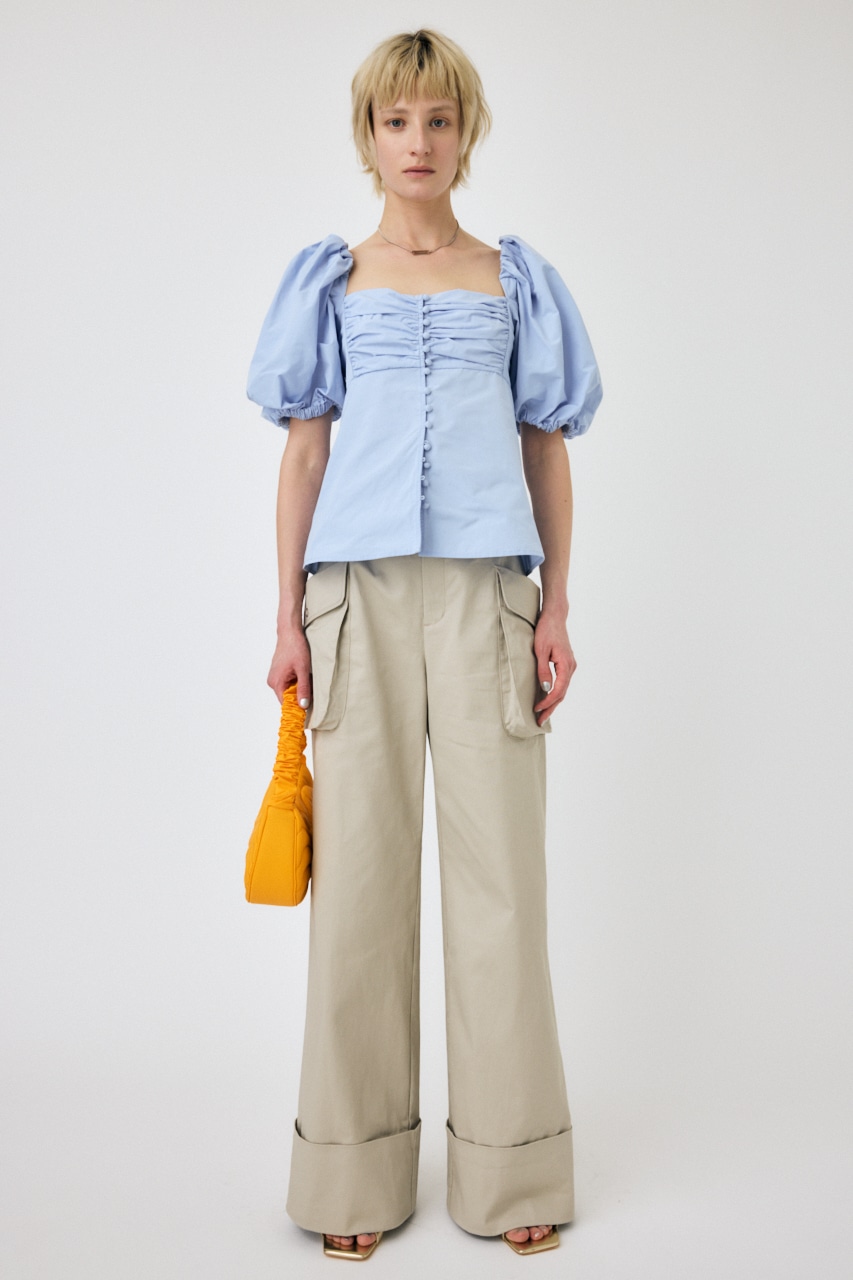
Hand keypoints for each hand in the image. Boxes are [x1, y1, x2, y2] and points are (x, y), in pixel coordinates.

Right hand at [267, 623, 311, 706]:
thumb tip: (303, 705)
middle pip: (288, 697)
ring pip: (289, 689)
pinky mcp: (278, 672)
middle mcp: (272, 681)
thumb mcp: (303, 670)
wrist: (290, 632)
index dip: (298, 706)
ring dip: (299, 687)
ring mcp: (274, 676)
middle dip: (300, 695)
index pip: (286, 703)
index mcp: (276, 683)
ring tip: (306, 676)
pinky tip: (301, 673)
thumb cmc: (296, 648)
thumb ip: (303, 688)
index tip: (309, 708)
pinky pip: (288, 682)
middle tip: (311, 687)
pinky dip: (296, 681)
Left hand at [532, 607, 576, 725]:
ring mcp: (570, 666)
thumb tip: (546, 688)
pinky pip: (562, 683)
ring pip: (563, 689)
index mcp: (566, 665)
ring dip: (553, 703)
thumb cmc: (546, 631)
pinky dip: (555, 693)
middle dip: (551, 708)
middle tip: (540, 721)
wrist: (555, 617)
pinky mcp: (566, 664)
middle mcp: (571, 667)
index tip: (537, 710)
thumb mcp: (540, 650)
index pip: (558, 690)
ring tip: (542, 714)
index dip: (548, 702)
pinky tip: (547, 699)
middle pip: (562, 693)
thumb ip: (543, 670)